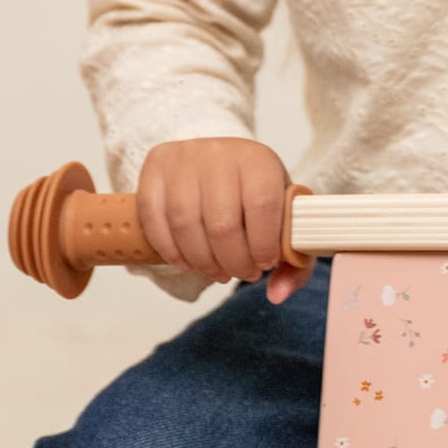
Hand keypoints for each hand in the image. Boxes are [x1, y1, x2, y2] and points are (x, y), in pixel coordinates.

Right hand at [137, 136, 314, 304]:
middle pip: (221, 223)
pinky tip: (186, 262)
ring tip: (217, 271)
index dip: (263, 245)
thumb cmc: (254, 193)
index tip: (265, 263)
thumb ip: (293, 260)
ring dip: (202, 261)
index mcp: (259, 160)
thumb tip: (277, 294)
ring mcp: (183, 158)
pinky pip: (154, 217)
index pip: (262, 206)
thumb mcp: (283, 217)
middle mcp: (219, 152)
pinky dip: (169, 249)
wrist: (220, 160)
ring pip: (185, 224)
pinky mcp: (155, 167)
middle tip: (241, 273)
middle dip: (233, 262)